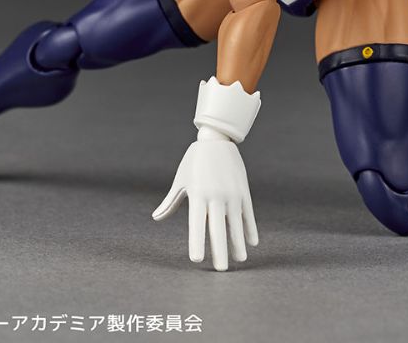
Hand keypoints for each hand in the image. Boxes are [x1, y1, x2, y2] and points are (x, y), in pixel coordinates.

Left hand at [152, 129, 258, 270]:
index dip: (197, 241)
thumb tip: (156, 218)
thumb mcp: (181, 179)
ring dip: (238, 243)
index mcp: (197, 193)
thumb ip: (171, 201)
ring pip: (236, 223)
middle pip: (218, 228)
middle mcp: (215, 195)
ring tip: (239, 260)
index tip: (197, 259)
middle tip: (221, 270)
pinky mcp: (243, 189)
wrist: (217, 138)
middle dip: (220, 250)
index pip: (197, 223)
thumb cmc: (194, 160)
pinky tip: (252, 242)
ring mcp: (232, 192)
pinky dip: (250, 228)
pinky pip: (248, 213)